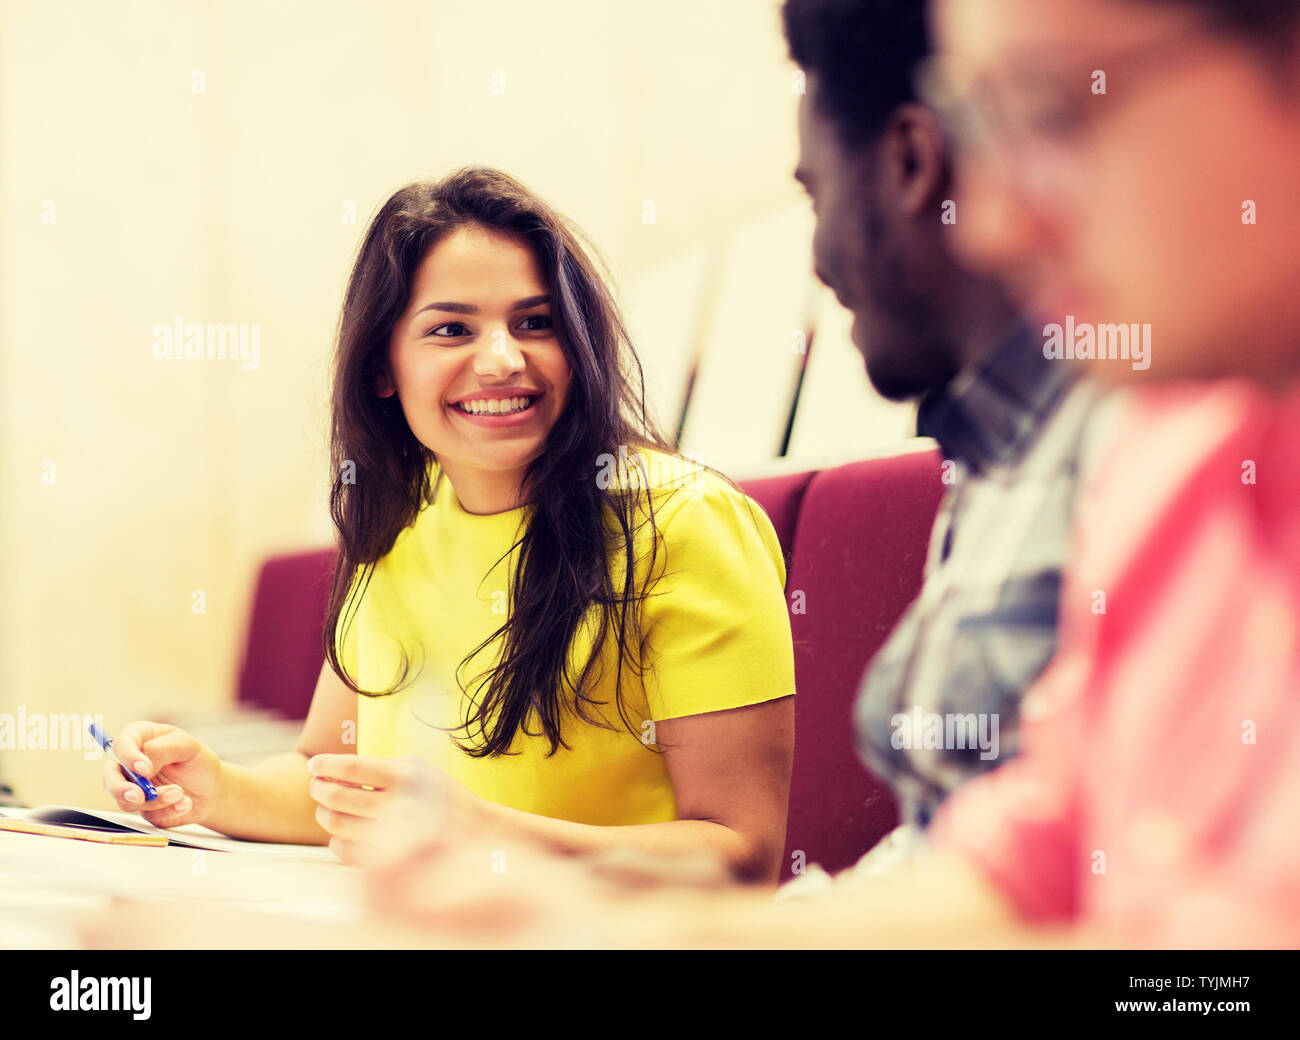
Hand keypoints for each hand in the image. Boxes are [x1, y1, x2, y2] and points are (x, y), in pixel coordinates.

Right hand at [97, 721, 223, 827]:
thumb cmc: (198, 762)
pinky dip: (167, 810)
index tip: (144, 768)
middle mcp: (130, 764)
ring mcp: (134, 788)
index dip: (128, 757)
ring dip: (155, 800)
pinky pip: (146, 814)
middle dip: (121, 789)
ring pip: (127, 800)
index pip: (121, 744)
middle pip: (110, 777)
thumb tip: (140, 765)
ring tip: (180, 793)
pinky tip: (185, 803)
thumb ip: (162, 750)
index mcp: (139, 739)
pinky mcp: (142, 809)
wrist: (213, 790)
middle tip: (140, 796)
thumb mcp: (187, 746)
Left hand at [306, 753, 491, 864]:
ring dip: (323, 814)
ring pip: (338, 824)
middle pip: (338, 796)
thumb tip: (334, 768)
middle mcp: (398, 803)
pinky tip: (340, 833)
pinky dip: (335, 841)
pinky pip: (345, 850)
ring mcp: (392, 833)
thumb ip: (380, 766)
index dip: (326, 765)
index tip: (313, 765)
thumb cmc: (440, 794)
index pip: (351, 767)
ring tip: (326, 809)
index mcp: (405, 775)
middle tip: (316, 786)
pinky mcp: (389, 857)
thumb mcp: (418, 768)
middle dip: (318, 789)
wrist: (475, 830)